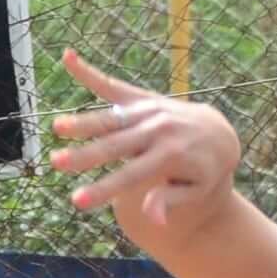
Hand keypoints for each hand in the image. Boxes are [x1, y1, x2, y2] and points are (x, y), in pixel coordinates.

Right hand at [51, 48, 240, 242]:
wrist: (220, 134)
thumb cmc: (203, 170)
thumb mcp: (196, 190)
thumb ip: (170, 200)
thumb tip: (151, 219)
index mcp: (170, 156)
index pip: (130, 176)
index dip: (102, 189)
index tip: (76, 201)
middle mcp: (158, 130)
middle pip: (115, 145)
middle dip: (84, 155)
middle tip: (56, 163)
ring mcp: (150, 111)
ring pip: (111, 118)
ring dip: (82, 122)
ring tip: (57, 127)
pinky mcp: (143, 98)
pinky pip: (113, 86)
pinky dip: (89, 73)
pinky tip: (68, 58)